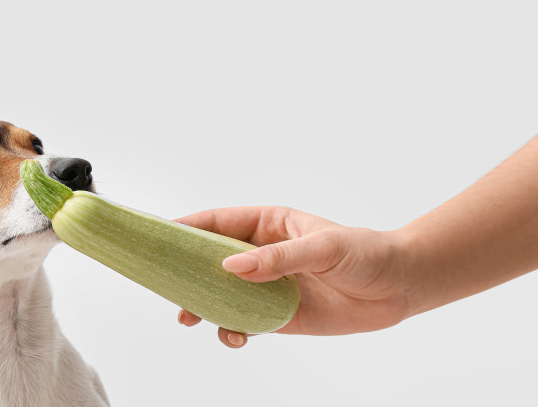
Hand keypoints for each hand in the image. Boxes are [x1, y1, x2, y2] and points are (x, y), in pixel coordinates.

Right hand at [174, 207, 412, 347]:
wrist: (398, 288)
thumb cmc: (365, 253)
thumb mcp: (323, 248)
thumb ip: (278, 258)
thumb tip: (231, 268)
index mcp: (267, 224)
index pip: (218, 223)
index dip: (187, 228)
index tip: (162, 237)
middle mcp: (260, 254)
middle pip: (210, 260)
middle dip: (186, 272)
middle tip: (166, 286)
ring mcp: (266, 286)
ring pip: (220, 294)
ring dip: (201, 305)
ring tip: (188, 318)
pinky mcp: (277, 316)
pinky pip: (243, 322)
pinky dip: (231, 331)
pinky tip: (236, 337)